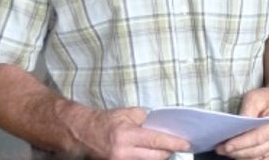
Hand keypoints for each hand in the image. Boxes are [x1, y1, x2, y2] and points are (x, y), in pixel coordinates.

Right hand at [72, 106, 191, 159]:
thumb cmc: (106, 121)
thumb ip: (145, 118)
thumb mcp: (126, 113)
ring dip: (158, 156)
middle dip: (168, 151)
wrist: (83, 133)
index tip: (186, 144)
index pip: (156, 141)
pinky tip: (149, 153)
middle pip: (156, 156)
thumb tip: (161, 125)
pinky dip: (146, 159)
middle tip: (176, 145)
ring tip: (162, 149)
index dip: (173, 143)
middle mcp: (123, 153)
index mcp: (126, 135)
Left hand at [215, 86, 268, 159]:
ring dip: (240, 156)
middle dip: (236, 151)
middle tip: (220, 149)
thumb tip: (237, 126)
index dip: (241, 143)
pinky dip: (248, 158)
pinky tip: (237, 153)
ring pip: (257, 157)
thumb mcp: (256, 97)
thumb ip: (247, 110)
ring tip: (225, 151)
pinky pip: (260, 159)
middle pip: (256, 151)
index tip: (226, 146)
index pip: (257, 137)